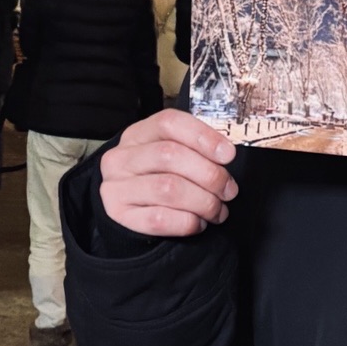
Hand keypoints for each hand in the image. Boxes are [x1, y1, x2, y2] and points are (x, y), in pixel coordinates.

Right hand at [99, 110, 237, 238]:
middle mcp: (122, 158)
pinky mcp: (121, 216)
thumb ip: (191, 148)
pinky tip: (198, 223)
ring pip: (168, 189)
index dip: (203, 136)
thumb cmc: (154, 176)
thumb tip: (225, 154)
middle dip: (209, 174)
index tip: (228, 154)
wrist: (122, 209)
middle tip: (229, 190)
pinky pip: (159, 219)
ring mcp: (117, 188)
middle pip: (170, 155)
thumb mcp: (166, 152)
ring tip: (217, 210)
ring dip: (203, 202)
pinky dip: (187, 222)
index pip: (169, 123)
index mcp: (137, 134)